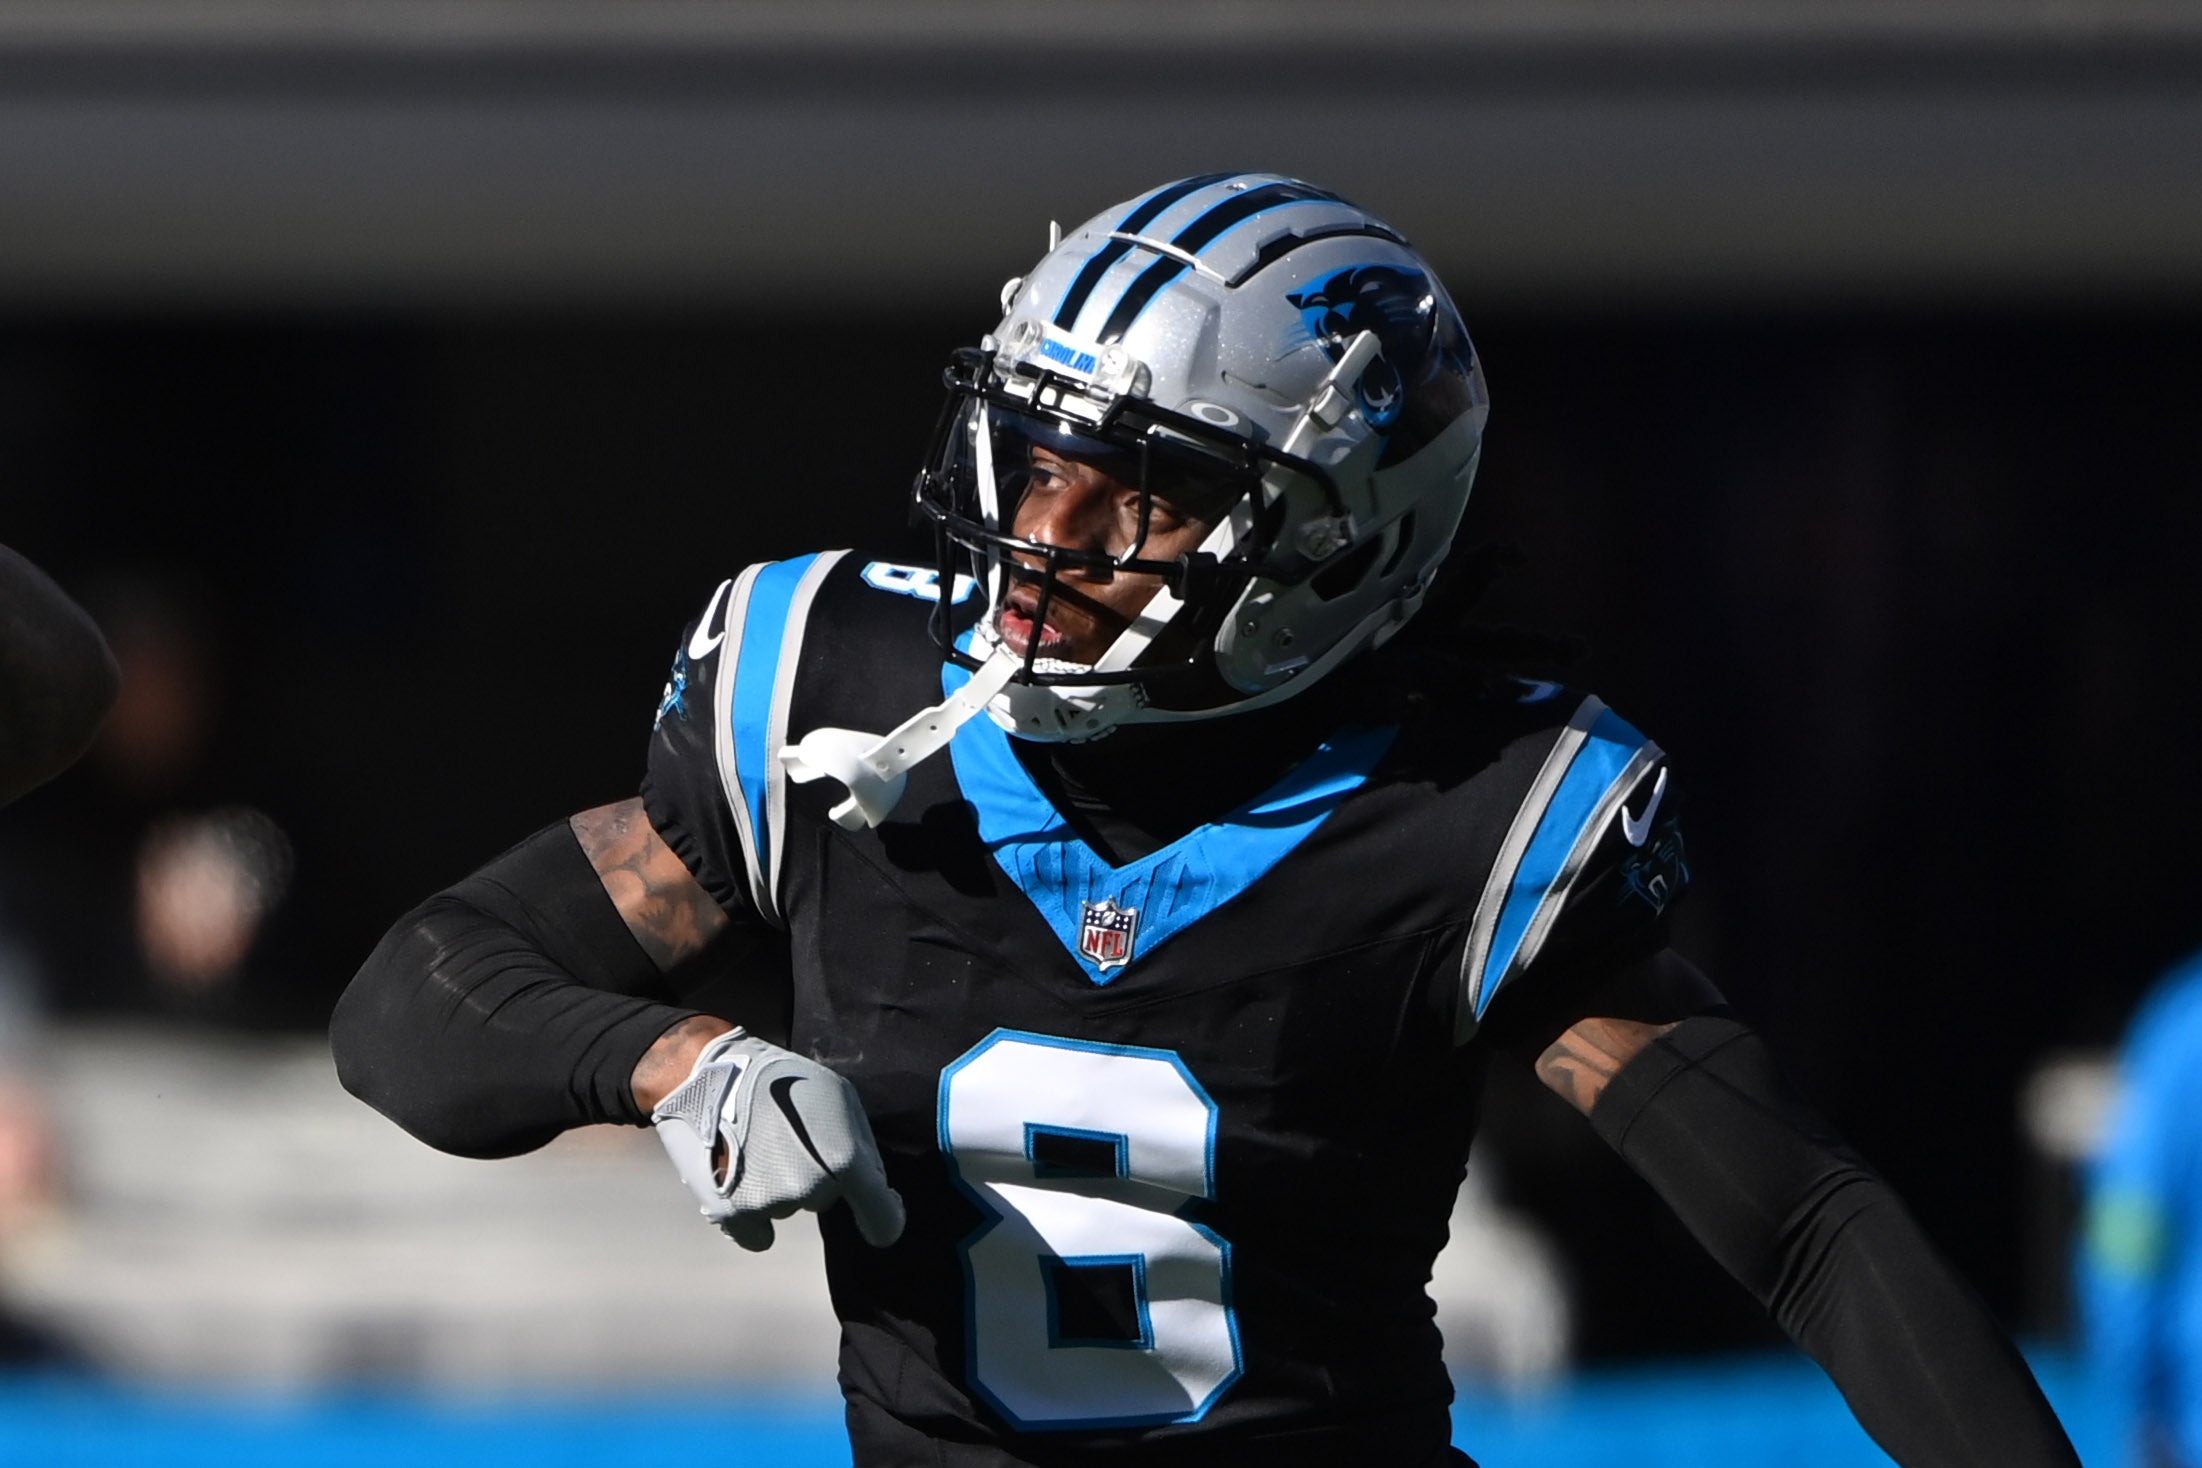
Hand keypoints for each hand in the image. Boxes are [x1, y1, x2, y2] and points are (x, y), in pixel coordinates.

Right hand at [651, 1029, 905, 1251]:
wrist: (707, 1073)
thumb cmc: (781, 1078)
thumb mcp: (839, 1095)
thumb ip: (862, 1146)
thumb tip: (873, 1188)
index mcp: (845, 1160)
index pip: (884, 1221)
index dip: (886, 1219)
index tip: (877, 1213)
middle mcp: (810, 1189)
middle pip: (826, 1201)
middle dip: (817, 1176)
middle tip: (789, 1138)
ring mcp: (769, 1204)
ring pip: (789, 1207)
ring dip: (780, 1186)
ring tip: (757, 1143)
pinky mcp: (731, 1214)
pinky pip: (758, 1235)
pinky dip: (752, 1216)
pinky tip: (741, 1179)